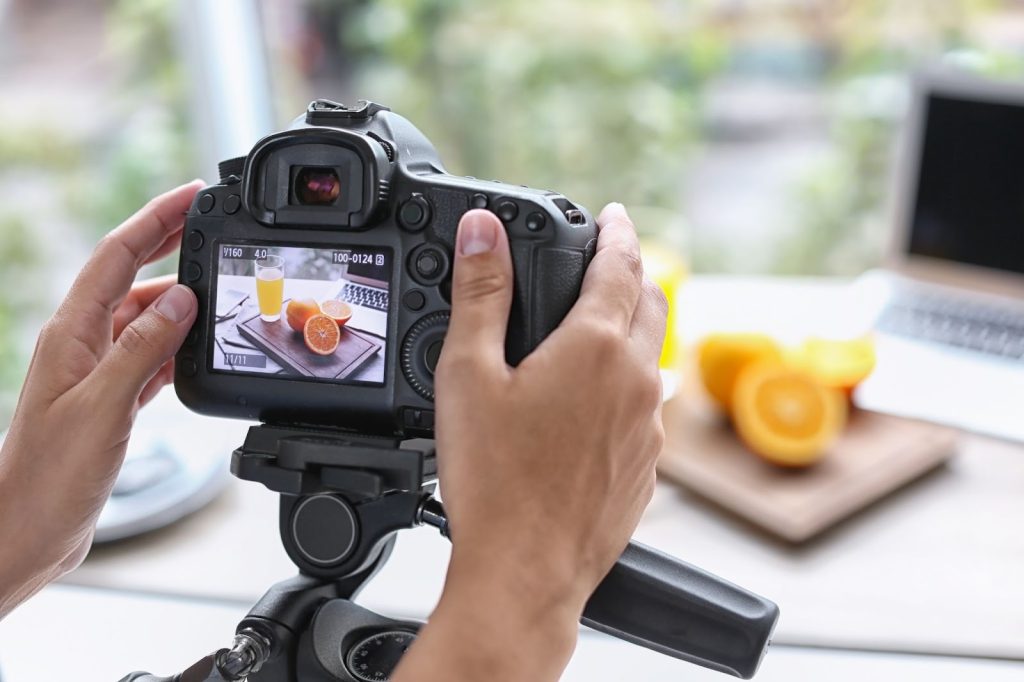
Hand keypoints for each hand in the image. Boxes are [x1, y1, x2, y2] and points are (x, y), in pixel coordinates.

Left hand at [0, 181, 202, 618]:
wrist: (28, 530)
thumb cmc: (50, 477)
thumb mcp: (103, 406)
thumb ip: (142, 348)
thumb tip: (181, 298)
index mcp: (71, 334)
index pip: (116, 257)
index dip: (155, 220)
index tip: (192, 196)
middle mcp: (82, 344)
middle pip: (130, 276)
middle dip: (168, 243)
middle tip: (210, 221)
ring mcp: (95, 371)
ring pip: (144, 317)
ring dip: (178, 298)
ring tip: (218, 285)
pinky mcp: (110, 399)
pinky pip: (149, 356)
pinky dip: (175, 344)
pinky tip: (197, 345)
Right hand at [393, 204, 666, 681]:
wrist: (525, 574)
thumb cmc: (493, 482)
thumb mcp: (469, 374)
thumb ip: (481, 293)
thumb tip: (484, 230)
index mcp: (596, 348)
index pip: (620, 264)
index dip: (615, 231)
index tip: (613, 215)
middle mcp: (636, 382)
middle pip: (650, 303)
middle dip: (633, 272)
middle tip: (611, 259)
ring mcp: (648, 428)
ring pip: (652, 358)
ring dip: (632, 330)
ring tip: (598, 328)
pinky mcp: (646, 467)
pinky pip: (646, 407)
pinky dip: (627, 384)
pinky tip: (593, 403)